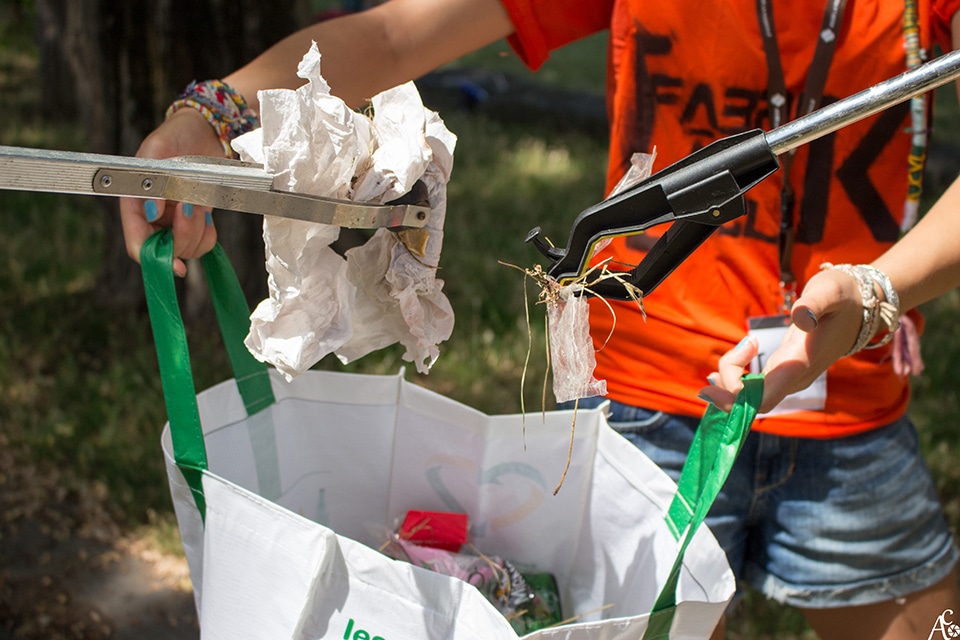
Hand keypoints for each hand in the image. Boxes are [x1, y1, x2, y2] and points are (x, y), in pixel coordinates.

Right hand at [119, 109, 222, 276]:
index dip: (152, 257)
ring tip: (198, 203)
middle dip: (182, 236)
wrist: (204, 132)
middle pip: (165, 249)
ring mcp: (175, 222)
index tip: (172, 263)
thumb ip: (153, 178)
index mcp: (135, 203)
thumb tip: (153, 211)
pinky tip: (206, 215)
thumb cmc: (176, 135)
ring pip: (186, 248)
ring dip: (197, 231)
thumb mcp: (159, 148)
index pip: (137, 241)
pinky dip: (208, 235)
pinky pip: (202, 243)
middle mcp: (154, 217)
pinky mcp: (196, 221)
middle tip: (190, 208)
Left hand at [699, 269, 862, 412]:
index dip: (735, 401)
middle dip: (726, 391)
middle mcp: (795, 378)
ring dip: (731, 382)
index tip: (710, 389)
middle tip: (709, 375)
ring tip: (729, 358)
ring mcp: (791, 378)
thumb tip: (800, 317)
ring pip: (753, 395)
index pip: (765, 398)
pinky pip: (756, 387)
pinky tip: (720, 372)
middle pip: (753, 400)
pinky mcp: (787, 371)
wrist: (863, 307)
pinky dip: (736, 381)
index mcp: (800, 364)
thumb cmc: (844, 296)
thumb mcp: (829, 291)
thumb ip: (814, 303)